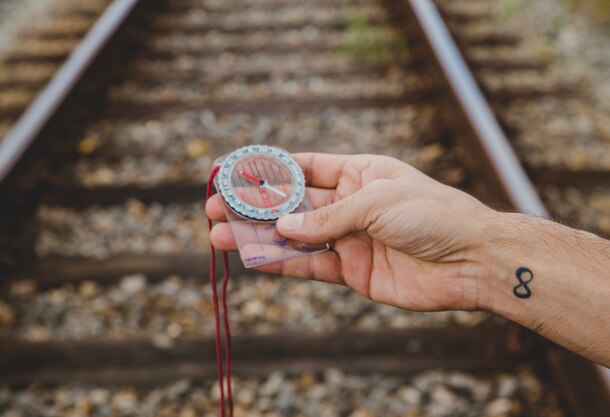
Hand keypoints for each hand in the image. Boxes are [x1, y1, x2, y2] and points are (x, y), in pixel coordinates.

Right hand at [206, 153, 496, 311]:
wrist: (471, 261)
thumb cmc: (433, 215)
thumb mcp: (376, 203)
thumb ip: (327, 218)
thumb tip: (281, 229)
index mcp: (359, 173)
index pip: (304, 167)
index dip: (268, 169)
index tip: (233, 169)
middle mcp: (349, 204)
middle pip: (291, 205)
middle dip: (253, 206)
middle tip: (213, 208)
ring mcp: (349, 239)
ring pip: (293, 238)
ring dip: (257, 237)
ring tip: (218, 236)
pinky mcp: (352, 271)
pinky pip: (310, 266)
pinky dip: (282, 263)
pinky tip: (253, 258)